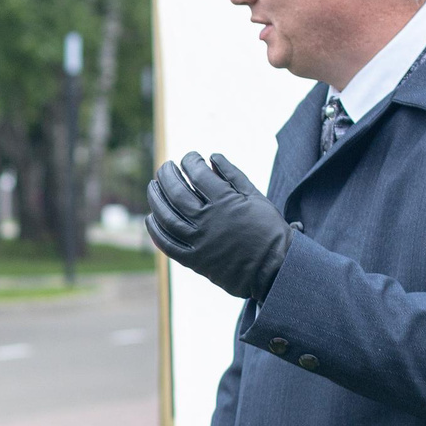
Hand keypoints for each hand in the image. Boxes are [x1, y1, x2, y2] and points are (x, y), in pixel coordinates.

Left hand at [145, 152, 291, 300]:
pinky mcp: (194, 261)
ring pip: (167, 216)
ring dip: (156, 198)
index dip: (190, 161)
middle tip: (165, 167)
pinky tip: (151, 217)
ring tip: (153, 186)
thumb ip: (233, 175)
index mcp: (225, 202)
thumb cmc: (268, 230)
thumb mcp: (255, 197)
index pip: (198, 174)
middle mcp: (208, 220)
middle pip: (177, 193)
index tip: (189, 158)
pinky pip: (168, 244)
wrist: (275, 268)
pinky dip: (156, 230)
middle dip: (167, 175)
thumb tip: (212, 157)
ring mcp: (199, 242)